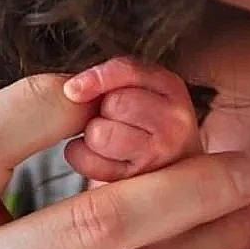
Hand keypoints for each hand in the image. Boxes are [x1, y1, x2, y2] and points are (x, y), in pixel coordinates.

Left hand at [63, 57, 202, 182]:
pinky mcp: (142, 177)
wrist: (171, 174)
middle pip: (115, 102)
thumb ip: (114, 79)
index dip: (96, 78)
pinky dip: (86, 160)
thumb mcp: (138, 90)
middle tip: (115, 121)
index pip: (129, 71)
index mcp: (172, 88)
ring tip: (111, 142)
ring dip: (94, 137)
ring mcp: (164, 151)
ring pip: (101, 133)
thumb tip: (72, 90)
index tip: (75, 89)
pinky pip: (91, 161)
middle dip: (103, 111)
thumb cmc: (142, 126)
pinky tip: (106, 161)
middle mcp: (177, 119)